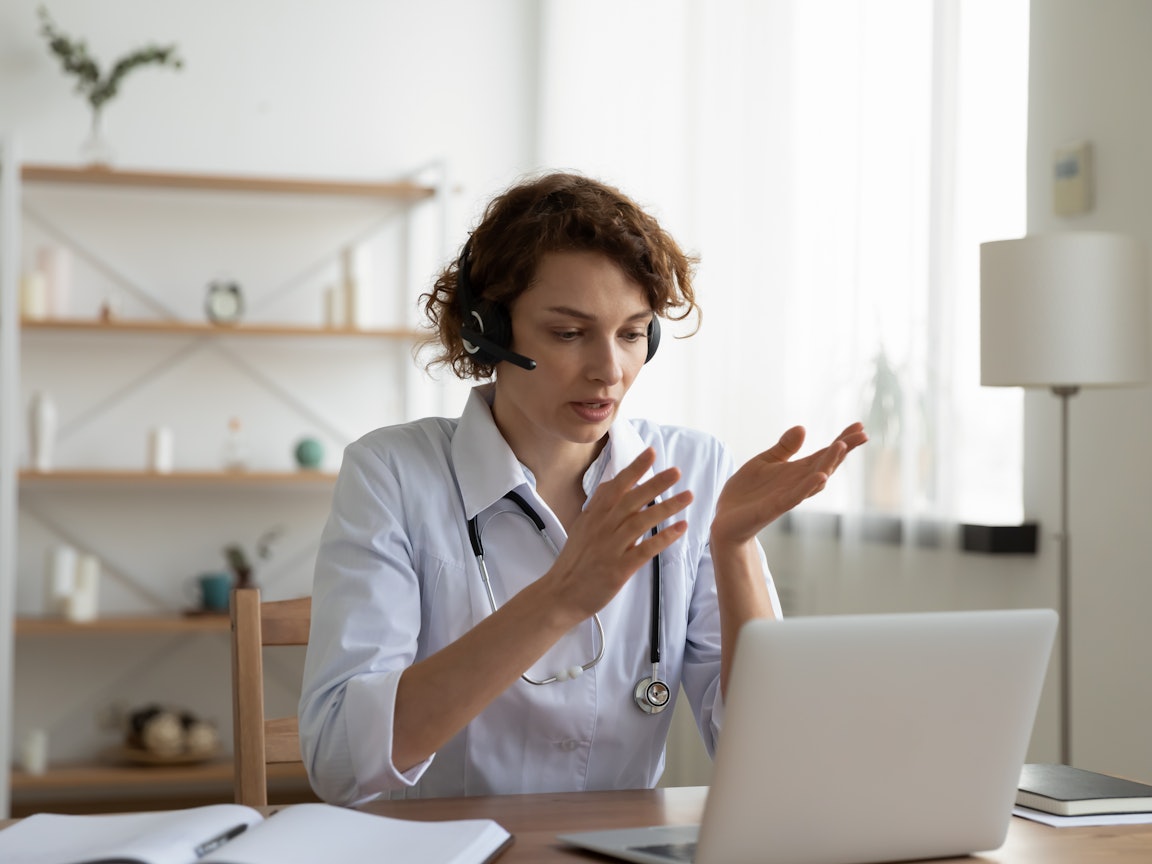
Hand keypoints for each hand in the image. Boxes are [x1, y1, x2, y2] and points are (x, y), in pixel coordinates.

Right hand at [546, 447, 692, 618]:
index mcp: (594, 516)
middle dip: (655, 483)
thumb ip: (599, 506)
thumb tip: (612, 483)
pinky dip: (663, 538)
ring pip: (640, 521)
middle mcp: (602, 528)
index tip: (651, 452)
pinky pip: (644, 550)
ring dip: (666, 507)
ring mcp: (610, 548)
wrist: (560, 594)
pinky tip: (679, 528)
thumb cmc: (575, 562)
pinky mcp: (618, 569)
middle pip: (631, 499)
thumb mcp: (582, 527)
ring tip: (687, 496)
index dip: (634, 468)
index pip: (616, 486)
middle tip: (676, 471)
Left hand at [712, 423, 866, 544]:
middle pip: (826, 464)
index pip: (823, 453)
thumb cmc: (747, 492)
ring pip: (814, 479)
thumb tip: (803, 427)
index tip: (859, 425)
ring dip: (828, 464)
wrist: (725, 519)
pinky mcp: (773, 508)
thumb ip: (784, 448)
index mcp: (795, 471)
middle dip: (843, 449)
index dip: (842, 440)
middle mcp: (797, 483)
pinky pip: (794, 497)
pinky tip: (821, 477)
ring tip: (842, 446)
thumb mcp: (765, 462)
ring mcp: (788, 496)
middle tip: (862, 434)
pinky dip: (808, 487)